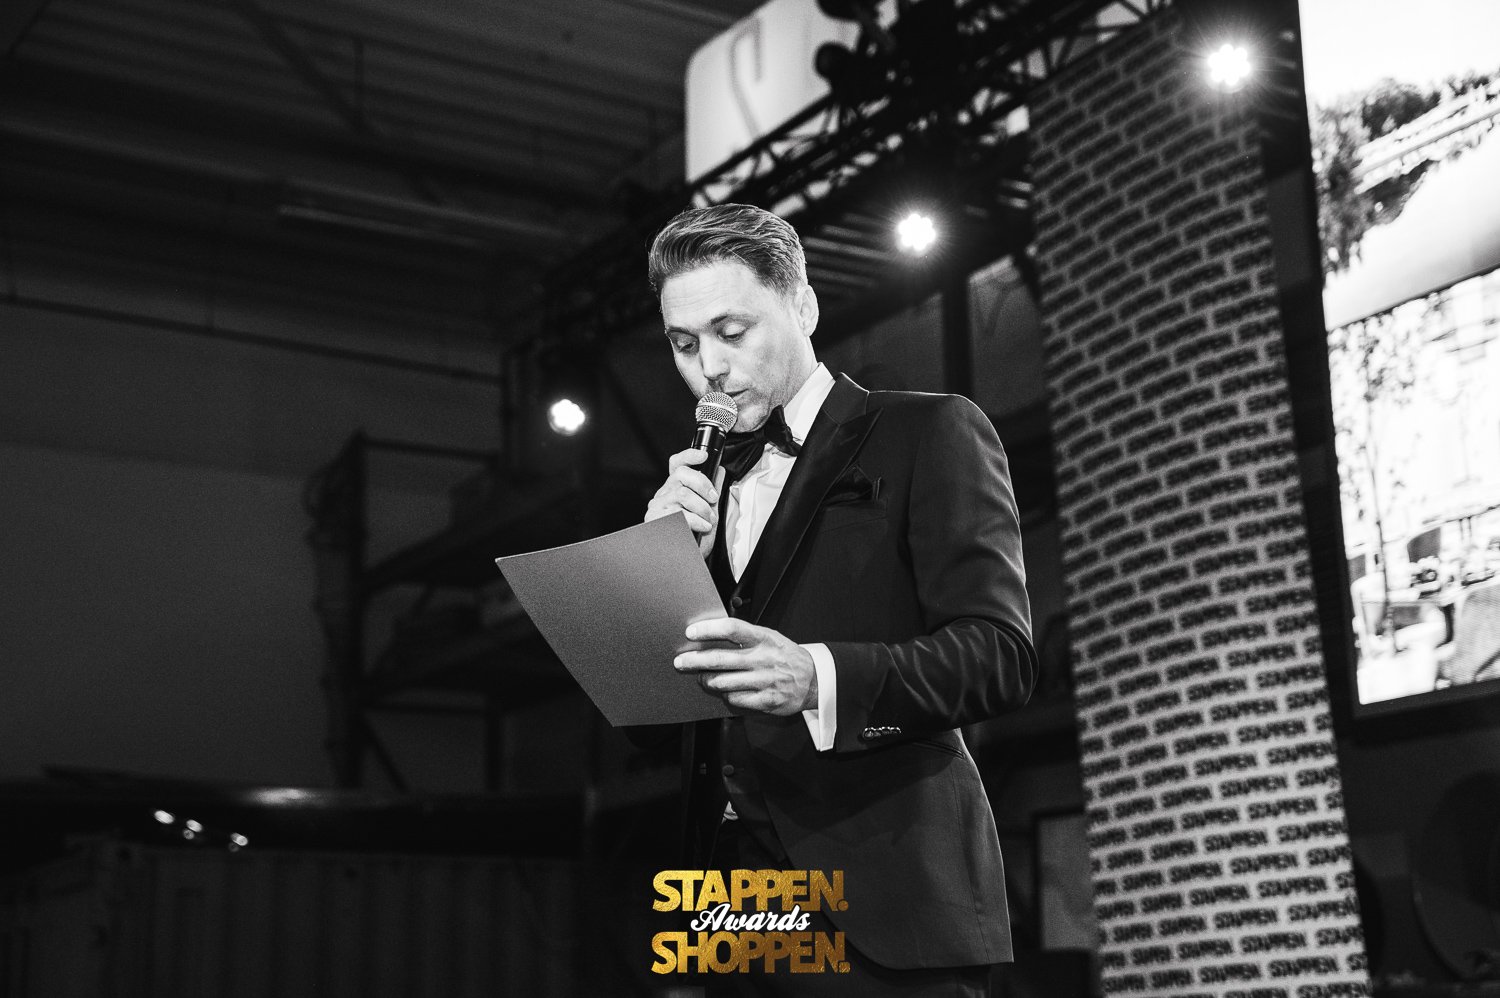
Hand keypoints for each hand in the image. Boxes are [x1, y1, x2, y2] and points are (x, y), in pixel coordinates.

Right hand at [645, 447, 725, 558]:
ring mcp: (658, 506)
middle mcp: (663, 494)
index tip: (704, 455)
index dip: (689, 455)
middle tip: (713, 499)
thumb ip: (711, 491)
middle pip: (681, 474)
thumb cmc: (694, 538)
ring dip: (702, 507)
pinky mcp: (655, 519)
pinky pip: (678, 512)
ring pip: (682, 493)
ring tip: (708, 520)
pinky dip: (696, 520)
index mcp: (675, 488)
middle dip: (703, 485)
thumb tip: (720, 470)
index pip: (677, 464)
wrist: (683, 562)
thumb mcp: (708, 512)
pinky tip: (702, 527)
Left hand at [675, 618, 817, 715]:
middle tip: (681, 661)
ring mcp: (765, 681)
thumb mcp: (769, 637)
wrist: (814, 679)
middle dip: (695, 661)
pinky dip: (727, 695)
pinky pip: (736, 699)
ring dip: (707, 680)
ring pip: (724, 682)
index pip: (732, 629)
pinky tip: (726, 691)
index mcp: (764, 638)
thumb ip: (744, 636)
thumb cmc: (785, 656)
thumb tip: (711, 634)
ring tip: (702, 678)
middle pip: (721, 659)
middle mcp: (763, 658)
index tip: (691, 632)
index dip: (709, 629)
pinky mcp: (767, 700)